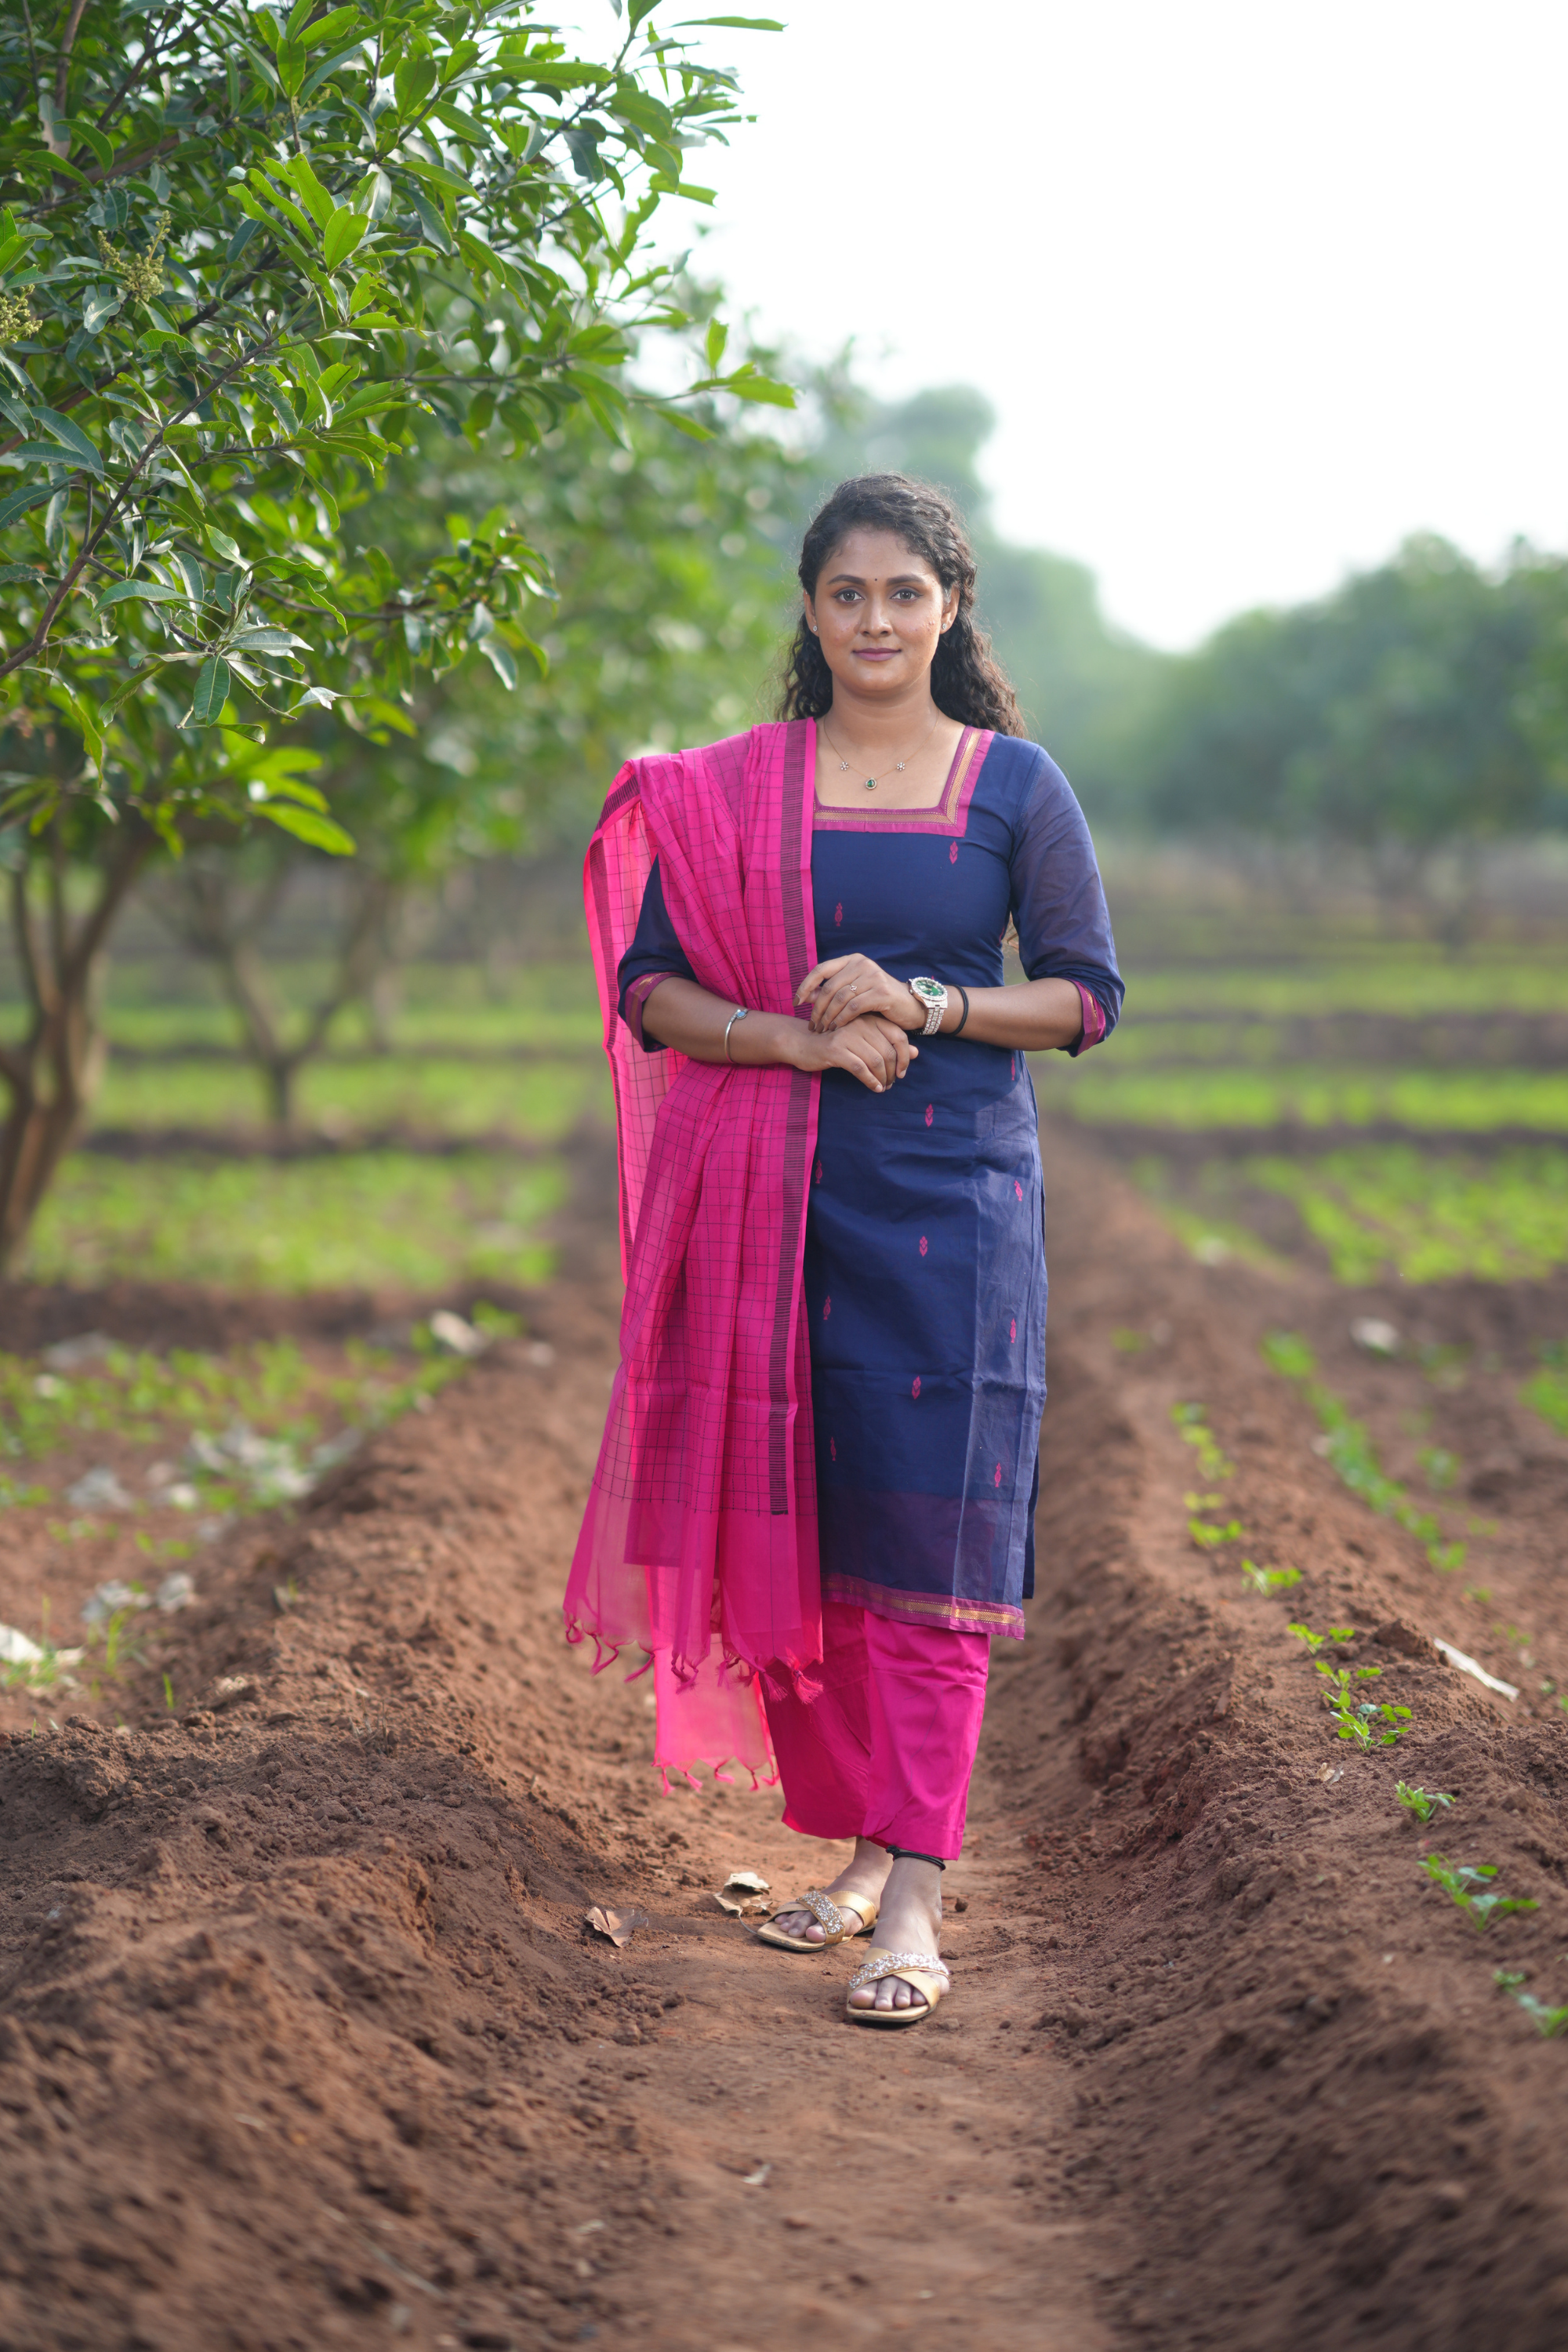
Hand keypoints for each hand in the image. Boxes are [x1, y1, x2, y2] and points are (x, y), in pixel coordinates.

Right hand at [789, 1012, 917, 1093]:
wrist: (802, 1043)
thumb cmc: (836, 1042)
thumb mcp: (864, 1040)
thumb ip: (889, 1044)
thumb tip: (916, 1053)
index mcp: (870, 1018)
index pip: (898, 1036)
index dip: (905, 1056)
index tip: (903, 1072)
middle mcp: (860, 1023)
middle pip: (888, 1050)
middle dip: (893, 1071)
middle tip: (891, 1083)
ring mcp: (848, 1035)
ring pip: (876, 1060)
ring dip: (883, 1078)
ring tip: (883, 1087)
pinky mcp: (836, 1049)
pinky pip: (860, 1068)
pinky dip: (870, 1081)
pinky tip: (874, 1088)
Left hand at [796, 953, 921, 1033]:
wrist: (911, 1006)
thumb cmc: (879, 1000)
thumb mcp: (855, 991)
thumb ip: (834, 990)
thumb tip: (808, 995)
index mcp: (853, 960)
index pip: (821, 969)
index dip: (805, 986)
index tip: (796, 1003)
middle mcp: (862, 964)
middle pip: (829, 987)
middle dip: (817, 1009)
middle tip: (812, 1025)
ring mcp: (873, 976)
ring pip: (840, 998)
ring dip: (828, 1017)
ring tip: (822, 1030)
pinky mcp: (881, 992)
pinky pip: (853, 1007)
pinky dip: (842, 1019)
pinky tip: (837, 1028)